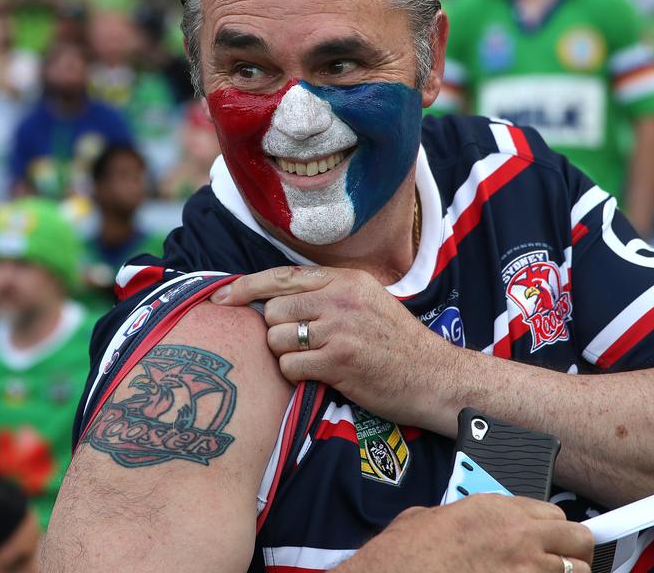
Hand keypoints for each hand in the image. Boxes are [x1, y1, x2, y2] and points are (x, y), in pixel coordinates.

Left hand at [211, 265, 450, 426]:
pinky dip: (297, 376)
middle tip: (300, 346)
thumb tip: (274, 299)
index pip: (281, 276)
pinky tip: (320, 376)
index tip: (220, 298)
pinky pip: (290, 367)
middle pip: (273, 310)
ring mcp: (340, 328)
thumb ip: (328, 294)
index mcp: (345, 279)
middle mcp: (340, 297)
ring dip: (285, 356)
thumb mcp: (368, 302)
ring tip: (314, 361)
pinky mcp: (339, 360)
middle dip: (276, 333)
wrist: (434, 377)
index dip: (245, 287)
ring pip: (276, 340)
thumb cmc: (397, 344)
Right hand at [340, 495, 593, 572]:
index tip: (557, 541)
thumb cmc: (409, 551)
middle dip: (575, 552)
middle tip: (564, 563)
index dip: (556, 531)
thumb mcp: (433, 517)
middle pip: (579, 539)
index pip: (554, 516)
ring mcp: (527, 571)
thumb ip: (462, 515)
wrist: (399, 572)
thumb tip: (460, 521)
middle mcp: (520, 537)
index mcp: (497, 510)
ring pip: (578, 572)